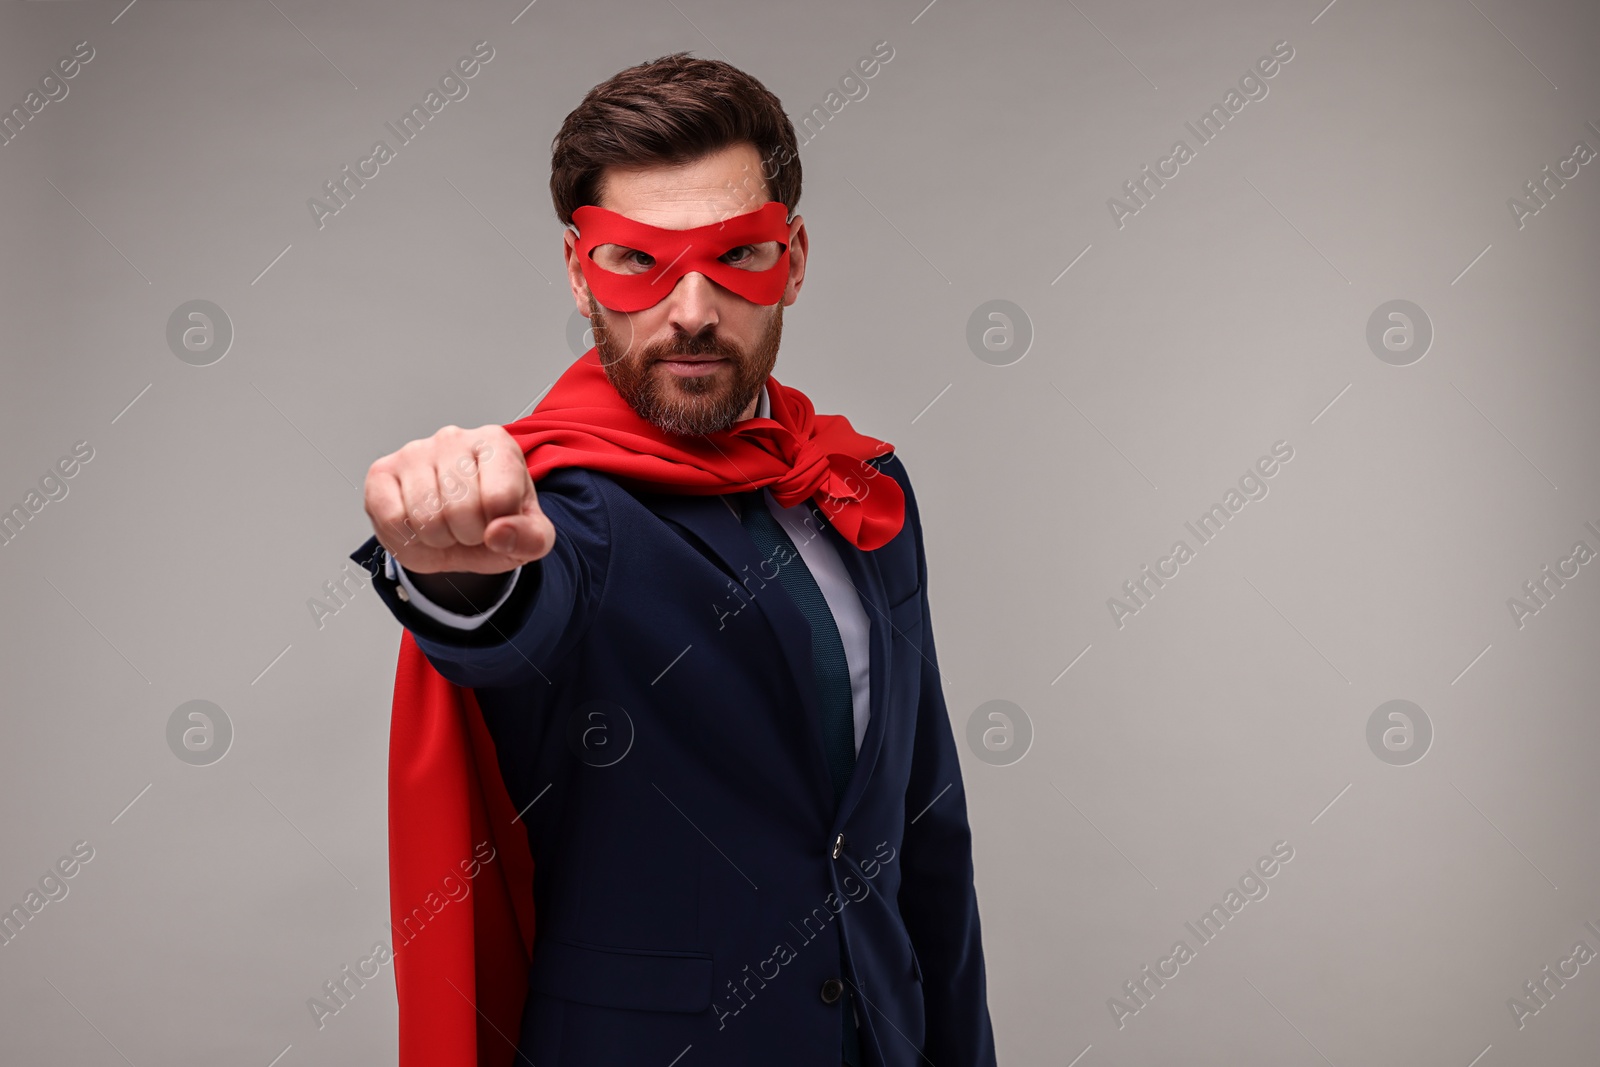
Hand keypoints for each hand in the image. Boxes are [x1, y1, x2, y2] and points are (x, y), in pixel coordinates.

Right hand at [363, 424, 554, 574]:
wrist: (458, 533)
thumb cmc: (495, 523)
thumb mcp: (530, 537)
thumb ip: (531, 538)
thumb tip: (500, 533)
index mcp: (496, 444)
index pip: (500, 496)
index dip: (500, 527)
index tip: (499, 521)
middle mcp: (453, 437)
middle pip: (461, 509)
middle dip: (468, 534)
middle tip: (469, 527)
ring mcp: (414, 451)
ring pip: (426, 517)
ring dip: (438, 539)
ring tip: (445, 526)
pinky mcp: (382, 472)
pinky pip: (393, 520)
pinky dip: (407, 538)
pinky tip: (418, 525)